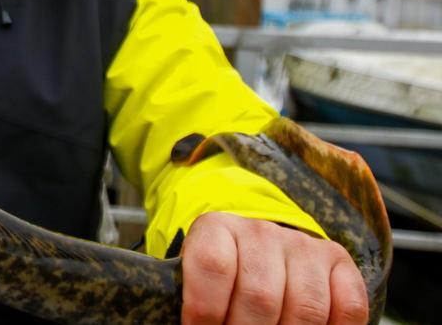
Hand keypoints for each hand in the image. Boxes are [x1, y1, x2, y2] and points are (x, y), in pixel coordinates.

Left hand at [181, 212, 366, 323]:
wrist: (257, 255)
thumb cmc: (220, 278)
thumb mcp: (197, 281)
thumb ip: (198, 302)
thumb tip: (197, 324)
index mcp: (216, 229)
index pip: (212, 265)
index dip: (205, 309)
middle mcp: (261, 232)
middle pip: (260, 297)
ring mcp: (303, 245)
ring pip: (305, 309)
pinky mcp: (338, 261)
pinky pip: (349, 307)